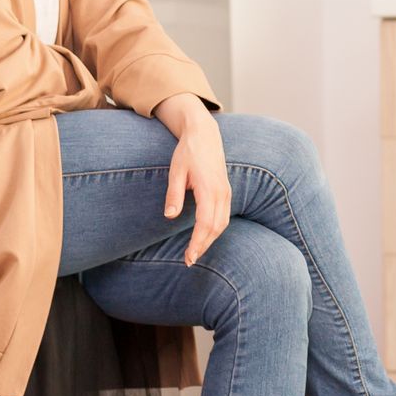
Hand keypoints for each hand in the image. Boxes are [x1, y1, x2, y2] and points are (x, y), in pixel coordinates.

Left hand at [154, 94, 229, 264]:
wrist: (204, 134)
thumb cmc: (188, 152)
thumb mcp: (176, 171)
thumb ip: (173, 194)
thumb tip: (169, 216)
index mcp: (208, 188)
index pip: (205, 223)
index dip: (197, 243)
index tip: (188, 257)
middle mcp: (221, 192)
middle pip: (216, 228)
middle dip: (203, 246)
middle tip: (189, 260)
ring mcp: (226, 192)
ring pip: (222, 224)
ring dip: (210, 240)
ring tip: (195, 251)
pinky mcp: (226, 191)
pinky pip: (224, 216)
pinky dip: (215, 230)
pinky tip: (204, 236)